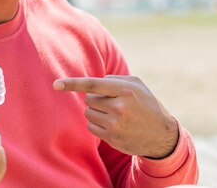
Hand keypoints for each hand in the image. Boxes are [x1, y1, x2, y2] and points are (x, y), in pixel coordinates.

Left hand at [53, 75, 178, 158]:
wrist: (161, 134)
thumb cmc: (146, 103)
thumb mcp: (136, 84)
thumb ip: (114, 78)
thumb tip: (91, 83)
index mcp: (125, 90)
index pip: (92, 85)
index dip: (72, 83)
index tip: (56, 84)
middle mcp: (119, 107)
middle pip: (88, 99)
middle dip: (95, 99)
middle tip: (111, 102)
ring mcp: (115, 124)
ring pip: (88, 113)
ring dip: (96, 112)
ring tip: (114, 114)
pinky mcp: (112, 138)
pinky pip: (91, 127)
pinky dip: (97, 124)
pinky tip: (112, 124)